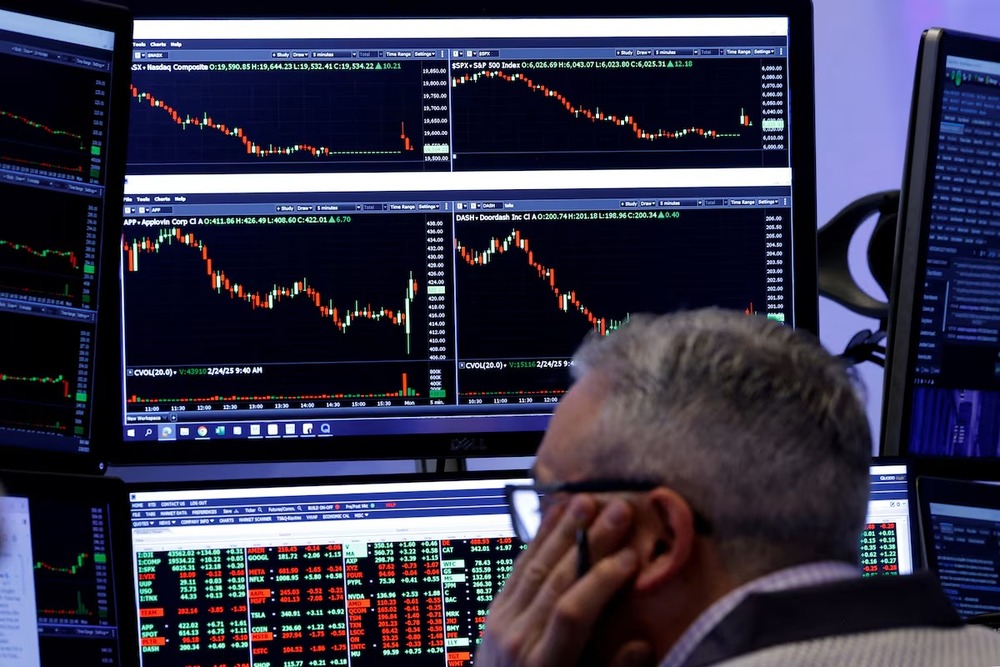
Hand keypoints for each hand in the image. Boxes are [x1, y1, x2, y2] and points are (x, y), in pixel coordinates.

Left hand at [476, 494, 652, 666]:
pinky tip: (554, 519)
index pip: (573, 613)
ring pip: (535, 568)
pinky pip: (517, 569)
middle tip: (618, 509)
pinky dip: (536, 541)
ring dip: (562, 531)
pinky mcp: (494, 612)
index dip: (601, 582)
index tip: (632, 556)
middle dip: (589, 542)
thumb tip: (641, 645)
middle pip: (555, 581)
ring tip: (587, 501)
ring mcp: (502, 623)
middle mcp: (519, 640)